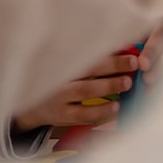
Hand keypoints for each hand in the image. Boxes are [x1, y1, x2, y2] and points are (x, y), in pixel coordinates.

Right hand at [12, 52, 139, 131]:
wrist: (29, 106)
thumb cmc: (58, 81)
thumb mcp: (69, 67)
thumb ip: (91, 59)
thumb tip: (124, 48)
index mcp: (66, 61)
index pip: (90, 53)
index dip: (110, 51)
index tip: (129, 49)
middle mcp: (62, 76)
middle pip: (89, 69)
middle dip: (113, 65)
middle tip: (134, 64)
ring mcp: (59, 96)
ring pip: (85, 91)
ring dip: (108, 87)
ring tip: (127, 84)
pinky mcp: (60, 115)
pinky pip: (80, 115)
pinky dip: (99, 111)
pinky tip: (114, 107)